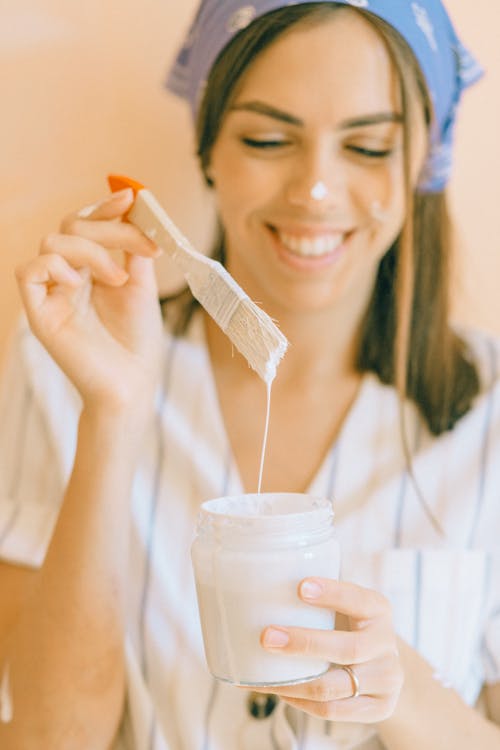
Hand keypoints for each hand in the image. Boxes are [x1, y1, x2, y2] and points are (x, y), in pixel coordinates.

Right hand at [15, 188, 164, 410]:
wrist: (133, 383)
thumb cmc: (138, 342)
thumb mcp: (142, 287)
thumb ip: (134, 251)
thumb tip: (135, 211)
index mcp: (91, 269)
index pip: (86, 225)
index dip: (104, 207)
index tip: (129, 198)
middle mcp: (68, 277)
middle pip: (71, 226)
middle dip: (109, 227)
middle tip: (143, 247)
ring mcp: (52, 294)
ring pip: (52, 242)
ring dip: (91, 251)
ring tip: (118, 280)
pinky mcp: (39, 313)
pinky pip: (28, 271)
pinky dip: (56, 267)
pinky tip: (83, 285)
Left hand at [257, 578, 402, 722]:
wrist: (384, 664)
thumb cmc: (350, 626)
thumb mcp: (345, 606)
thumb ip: (317, 599)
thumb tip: (261, 588)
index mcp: (378, 610)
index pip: (357, 599)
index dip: (331, 593)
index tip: (300, 587)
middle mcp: (386, 644)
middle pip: (347, 649)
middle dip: (304, 643)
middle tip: (267, 637)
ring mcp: (386, 679)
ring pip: (334, 686)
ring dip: (294, 682)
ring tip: (263, 676)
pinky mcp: (380, 707)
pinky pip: (332, 710)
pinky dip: (302, 702)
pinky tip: (281, 692)